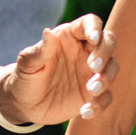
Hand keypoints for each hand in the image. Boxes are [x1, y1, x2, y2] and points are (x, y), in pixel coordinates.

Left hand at [2, 14, 117, 126]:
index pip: (89, 23)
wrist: (23, 105)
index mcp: (69, 38)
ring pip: (112, 68)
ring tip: (90, 90)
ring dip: (106, 78)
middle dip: (105, 52)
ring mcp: (90, 73)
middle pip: (108, 42)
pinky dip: (100, 104)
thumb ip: (39, 51)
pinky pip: (106, 97)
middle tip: (93, 66)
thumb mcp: (26, 64)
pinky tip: (85, 111)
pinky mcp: (92, 94)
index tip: (93, 38)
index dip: (95, 27)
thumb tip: (48, 33)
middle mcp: (84, 52)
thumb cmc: (24, 77)